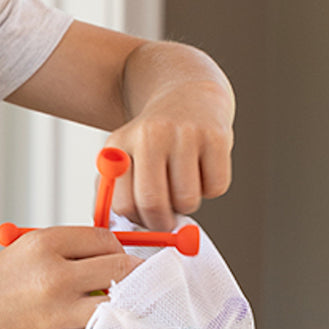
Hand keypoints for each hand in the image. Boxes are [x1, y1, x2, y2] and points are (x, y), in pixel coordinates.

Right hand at [0, 226, 139, 328]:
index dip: (115, 248)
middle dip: (129, 274)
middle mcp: (55, 275)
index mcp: (44, 244)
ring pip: (118, 303)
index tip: (116, 258)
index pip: (104, 238)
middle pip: (121, 267)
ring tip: (116, 307)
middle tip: (129, 282)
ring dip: (123, 305)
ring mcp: (60, 312)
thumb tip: (107, 256)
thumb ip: (64, 252)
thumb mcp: (21, 254)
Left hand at [105, 49, 234, 230]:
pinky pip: (215, 187)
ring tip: (183, 184)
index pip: (123, 203)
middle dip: (162, 223)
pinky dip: (211, 187)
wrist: (187, 97)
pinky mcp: (216, 136)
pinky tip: (202, 168)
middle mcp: (149, 135)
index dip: (137, 222)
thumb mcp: (123, 158)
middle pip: (153, 203)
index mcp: (119, 146)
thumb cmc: (152, 141)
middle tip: (167, 221)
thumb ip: (112, 195)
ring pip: (187, 200)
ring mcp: (184, 133)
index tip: (146, 221)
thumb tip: (114, 231)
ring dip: (187, 204)